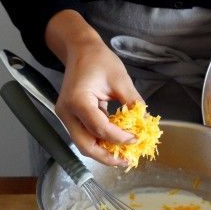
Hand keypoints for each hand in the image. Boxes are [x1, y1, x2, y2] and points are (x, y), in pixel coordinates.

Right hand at [45, 10, 142, 165]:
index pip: (100, 129)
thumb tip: (143, 123)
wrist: (80, 50)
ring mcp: (66, 117)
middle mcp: (67, 112)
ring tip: (123, 154)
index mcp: (78, 100)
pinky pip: (85, 136)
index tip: (136, 138)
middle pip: (86, 145)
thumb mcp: (120, 78)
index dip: (120, 138)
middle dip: (107, 156)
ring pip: (84, 144)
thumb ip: (132, 102)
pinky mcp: (71, 118)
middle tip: (127, 159)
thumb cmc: (97, 59)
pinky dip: (100, 142)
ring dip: (104, 152)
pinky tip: (116, 143)